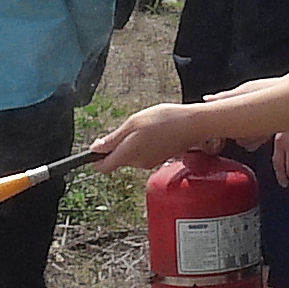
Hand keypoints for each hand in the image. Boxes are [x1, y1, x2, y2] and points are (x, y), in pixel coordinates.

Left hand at [90, 99, 222, 170]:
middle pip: (118, 159)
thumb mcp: (133, 123)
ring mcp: (150, 162)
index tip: (97, 147)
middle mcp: (138, 163)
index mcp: (128, 154)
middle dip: (118, 146)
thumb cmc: (165, 120)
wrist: (193, 125)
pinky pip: (144, 153)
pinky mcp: (159, 159)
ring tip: (145, 128)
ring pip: (131, 155)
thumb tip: (95, 149)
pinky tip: (155, 132)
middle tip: (130, 128)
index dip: (97, 158)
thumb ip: (113, 139)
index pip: (103, 167)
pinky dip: (145, 144)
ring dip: (133, 143)